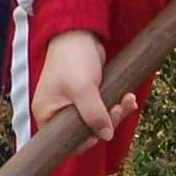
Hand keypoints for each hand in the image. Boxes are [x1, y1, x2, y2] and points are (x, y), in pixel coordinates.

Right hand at [30, 29, 139, 146]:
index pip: (64, 141)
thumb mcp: (82, 89)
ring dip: (116, 112)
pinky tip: (128, 97)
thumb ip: (94, 115)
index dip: (85, 142)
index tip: (101, 132)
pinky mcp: (87, 96)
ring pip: (97, 120)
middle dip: (107, 122)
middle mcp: (57, 111)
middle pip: (84, 131)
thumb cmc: (72, 58)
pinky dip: (117, 104)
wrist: (80, 33)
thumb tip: (106, 135)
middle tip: (119, 108)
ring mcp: (73, 104)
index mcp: (46, 113)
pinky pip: (103, 108)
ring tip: (128, 100)